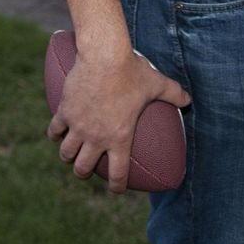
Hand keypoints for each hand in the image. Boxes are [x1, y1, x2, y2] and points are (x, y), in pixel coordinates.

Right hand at [48, 44, 190, 192]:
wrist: (104, 54)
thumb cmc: (132, 70)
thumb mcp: (156, 83)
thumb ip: (174, 93)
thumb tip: (189, 99)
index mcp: (120, 137)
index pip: (118, 173)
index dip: (117, 185)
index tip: (117, 188)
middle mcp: (96, 137)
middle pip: (83, 169)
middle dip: (85, 172)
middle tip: (88, 168)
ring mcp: (78, 126)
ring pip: (66, 154)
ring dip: (68, 156)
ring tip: (71, 153)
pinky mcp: (65, 112)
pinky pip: (54, 130)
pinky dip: (55, 133)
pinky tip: (57, 132)